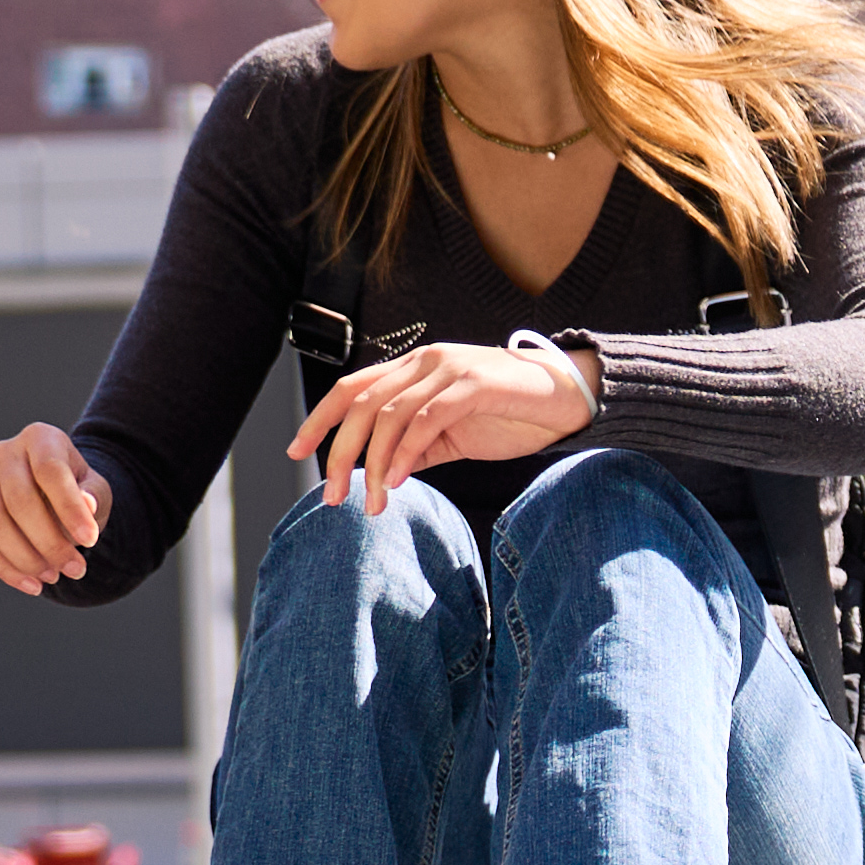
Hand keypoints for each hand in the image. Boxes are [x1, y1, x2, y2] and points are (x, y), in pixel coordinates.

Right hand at [0, 421, 108, 591]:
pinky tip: (30, 584)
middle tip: (75, 570)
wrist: (49, 494)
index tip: (90, 541)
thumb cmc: (76, 490)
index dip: (70, 508)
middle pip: (19, 500)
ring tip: (53, 577)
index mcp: (39, 438)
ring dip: (25, 558)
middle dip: (49, 542)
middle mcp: (4, 451)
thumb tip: (88, 504)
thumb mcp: (95, 490)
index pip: (50, 471)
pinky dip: (3, 567)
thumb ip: (94, 495)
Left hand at [293, 337, 593, 511]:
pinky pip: (426, 421)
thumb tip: (378, 473)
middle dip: (339, 453)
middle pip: (360, 404)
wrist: (567, 398)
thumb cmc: (510, 413)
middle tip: (332, 496)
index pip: (350, 389)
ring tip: (370, 502)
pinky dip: (404, 454)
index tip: (297, 452)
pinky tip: (395, 482)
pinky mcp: (473, 385)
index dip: (319, 420)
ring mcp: (448, 370)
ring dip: (371, 464)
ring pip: (388, 415)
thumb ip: (416, 447)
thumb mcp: (452, 434)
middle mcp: (424, 362)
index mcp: (413, 368)